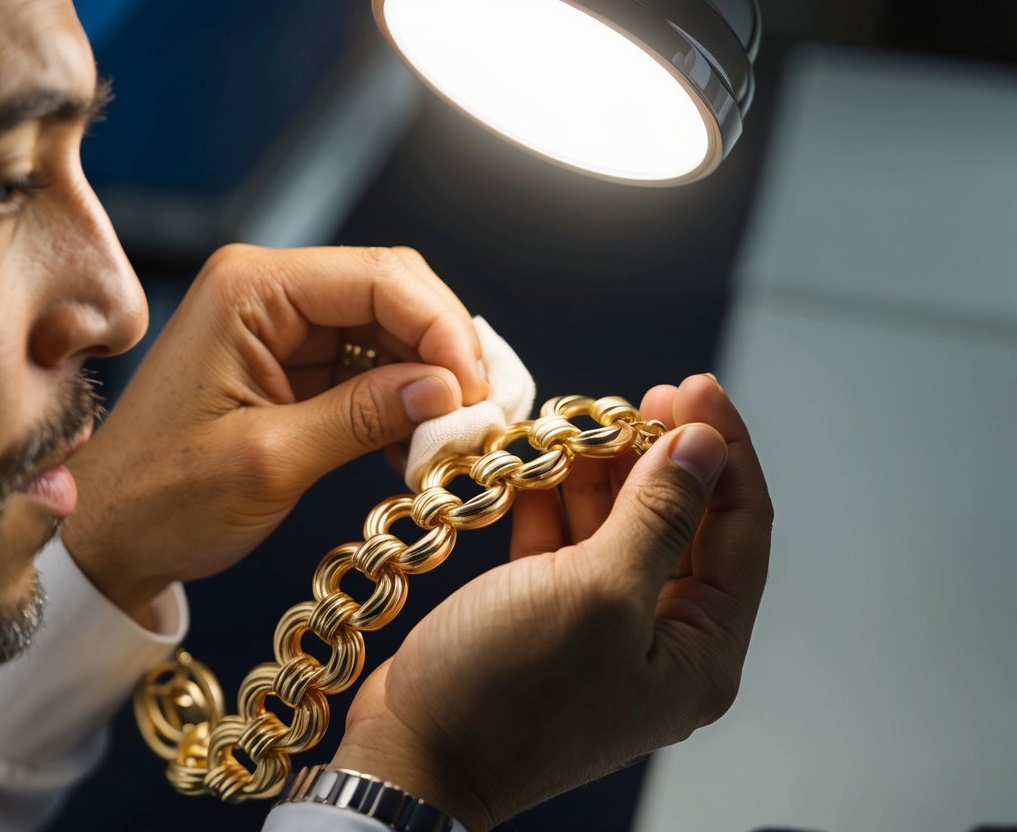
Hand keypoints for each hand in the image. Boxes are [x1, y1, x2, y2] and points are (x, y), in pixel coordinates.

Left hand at [62, 244, 487, 621]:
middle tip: (477, 415)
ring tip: (453, 438)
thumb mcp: (269, 460)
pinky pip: (369, 367)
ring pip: (389, 330)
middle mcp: (268, 290)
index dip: (442, 328)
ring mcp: (281, 327)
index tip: (476, 393)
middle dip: (443, 350)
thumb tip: (449, 391)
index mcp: (251, 288)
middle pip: (393, 293)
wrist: (111, 537)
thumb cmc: (162, 499)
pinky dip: (402, 401)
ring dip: (429, 380)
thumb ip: (362, 415)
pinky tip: (418, 445)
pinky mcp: (291, 365)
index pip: (379, 276)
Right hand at [330, 374, 772, 830]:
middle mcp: (660, 639)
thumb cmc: (507, 694)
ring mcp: (601, 625)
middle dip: (662, 455)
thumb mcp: (595, 594)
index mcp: (700, 652)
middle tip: (644, 397)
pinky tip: (541, 461)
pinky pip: (568, 541)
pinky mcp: (547, 613)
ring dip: (605, 470)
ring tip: (584, 422)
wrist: (412, 752)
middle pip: (684, 522)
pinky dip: (557, 498)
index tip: (695, 388)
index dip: (725, 452)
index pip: (742, 530)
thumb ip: (659, 516)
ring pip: (622, 525)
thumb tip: (706, 447)